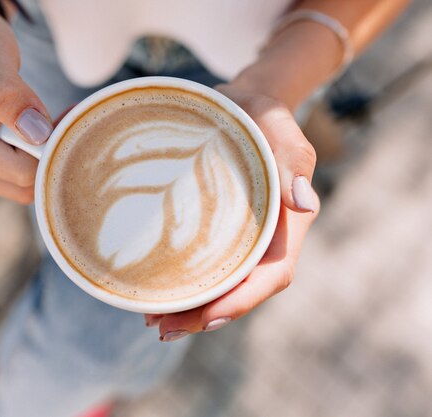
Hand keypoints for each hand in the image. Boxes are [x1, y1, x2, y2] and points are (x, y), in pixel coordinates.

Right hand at [0, 0, 52, 202]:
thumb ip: (9, 92)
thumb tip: (36, 134)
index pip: (18, 169)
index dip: (49, 146)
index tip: (64, 114)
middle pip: (22, 184)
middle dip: (48, 153)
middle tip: (63, 114)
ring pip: (23, 187)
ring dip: (44, 156)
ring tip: (49, 117)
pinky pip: (18, 177)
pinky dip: (36, 157)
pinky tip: (39, 127)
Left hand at [146, 84, 319, 340]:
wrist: (245, 101)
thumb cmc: (263, 113)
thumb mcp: (279, 126)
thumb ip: (293, 158)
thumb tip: (303, 202)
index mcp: (289, 221)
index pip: (274, 273)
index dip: (243, 300)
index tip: (207, 318)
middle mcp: (268, 237)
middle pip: (242, 288)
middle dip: (205, 315)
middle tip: (161, 328)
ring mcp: (244, 236)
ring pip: (221, 282)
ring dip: (189, 306)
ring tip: (151, 320)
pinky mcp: (220, 228)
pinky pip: (205, 263)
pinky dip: (183, 281)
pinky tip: (154, 290)